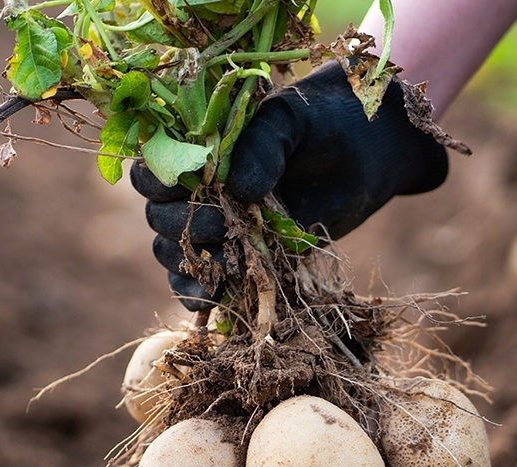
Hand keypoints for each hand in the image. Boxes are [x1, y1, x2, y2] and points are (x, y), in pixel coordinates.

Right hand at [132, 61, 449, 310]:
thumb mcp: (291, 121)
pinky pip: (199, 282)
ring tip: (228, 259)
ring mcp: (214, 225)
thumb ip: (262, 146)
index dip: (159, 182)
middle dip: (185, 224)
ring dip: (192, 261)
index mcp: (194, 148)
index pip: (151, 170)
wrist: (366, 150)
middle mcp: (195, 189)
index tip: (193, 186)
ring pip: (173, 252)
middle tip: (223, 221)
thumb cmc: (322, 122)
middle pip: (158, 216)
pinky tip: (216, 296)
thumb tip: (239, 190)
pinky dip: (198, 293)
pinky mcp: (237, 256)